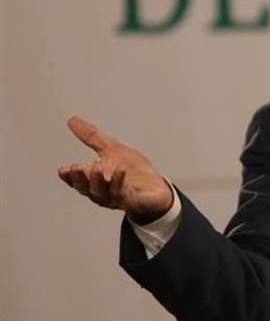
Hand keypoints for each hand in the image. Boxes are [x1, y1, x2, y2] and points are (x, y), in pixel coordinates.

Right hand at [58, 116, 173, 223]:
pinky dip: (119, 181)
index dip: (68, 176)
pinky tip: (120, 170)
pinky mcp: (130, 200)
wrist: (156, 185)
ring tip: (97, 166)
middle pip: (85, 188)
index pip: (76, 180)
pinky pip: (122, 192)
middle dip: (79, 178)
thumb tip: (72, 121)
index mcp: (93, 180)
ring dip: (97, 180)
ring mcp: (115, 197)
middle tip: (75, 168)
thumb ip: (92, 137)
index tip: (62, 169)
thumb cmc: (133, 170)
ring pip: (101, 192)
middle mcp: (101, 192)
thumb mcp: (111, 149)